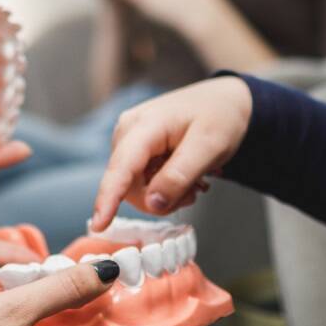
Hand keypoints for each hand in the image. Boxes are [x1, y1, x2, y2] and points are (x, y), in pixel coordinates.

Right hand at [89, 76, 251, 228]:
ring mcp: (130, 139)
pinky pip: (141, 181)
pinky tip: (184, 177)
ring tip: (194, 181)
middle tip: (195, 191)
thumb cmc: (220, 117)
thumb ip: (179, 176)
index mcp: (145, 124)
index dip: (109, 197)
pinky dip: (163, 187)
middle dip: (160, 199)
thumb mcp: (209, 147)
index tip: (99, 224)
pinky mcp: (135, 149)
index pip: (121, 166)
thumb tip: (152, 204)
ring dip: (165, 194)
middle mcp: (128, 130)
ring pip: (135, 188)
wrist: (225, 100)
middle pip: (128, 185)